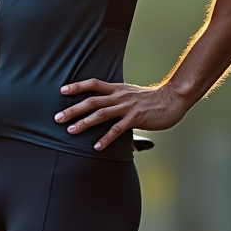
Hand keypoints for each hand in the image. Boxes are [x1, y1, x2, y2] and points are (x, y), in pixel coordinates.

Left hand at [54, 80, 191, 150]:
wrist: (173, 99)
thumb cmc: (152, 99)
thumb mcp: (131, 93)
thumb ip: (117, 97)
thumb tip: (103, 104)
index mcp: (117, 88)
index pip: (93, 84)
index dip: (77, 86)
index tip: (62, 90)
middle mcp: (120, 96)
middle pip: (91, 100)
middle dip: (73, 109)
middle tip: (58, 117)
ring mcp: (127, 107)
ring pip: (101, 114)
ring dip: (84, 123)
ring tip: (71, 131)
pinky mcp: (136, 118)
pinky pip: (117, 129)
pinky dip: (106, 138)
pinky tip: (97, 146)